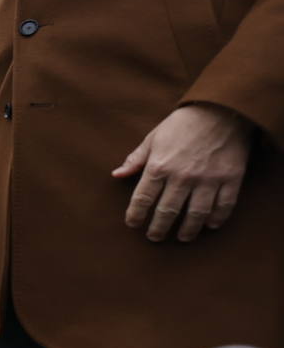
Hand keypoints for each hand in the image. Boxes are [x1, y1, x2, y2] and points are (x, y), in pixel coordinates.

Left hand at [112, 103, 253, 241]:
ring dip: (187, 230)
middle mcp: (182, 177)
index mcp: (159, 166)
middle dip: (158, 228)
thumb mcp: (153, 138)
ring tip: (182, 238)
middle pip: (167, 212)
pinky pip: (223, 206)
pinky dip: (216, 219)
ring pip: (195, 214)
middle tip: (154, 237)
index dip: (135, 215)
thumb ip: (135, 159)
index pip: (142, 199)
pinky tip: (209, 225)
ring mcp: (207, 179)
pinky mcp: (230, 179)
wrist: (221, 110)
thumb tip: (116, 175)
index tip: (132, 224)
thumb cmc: (182, 124)